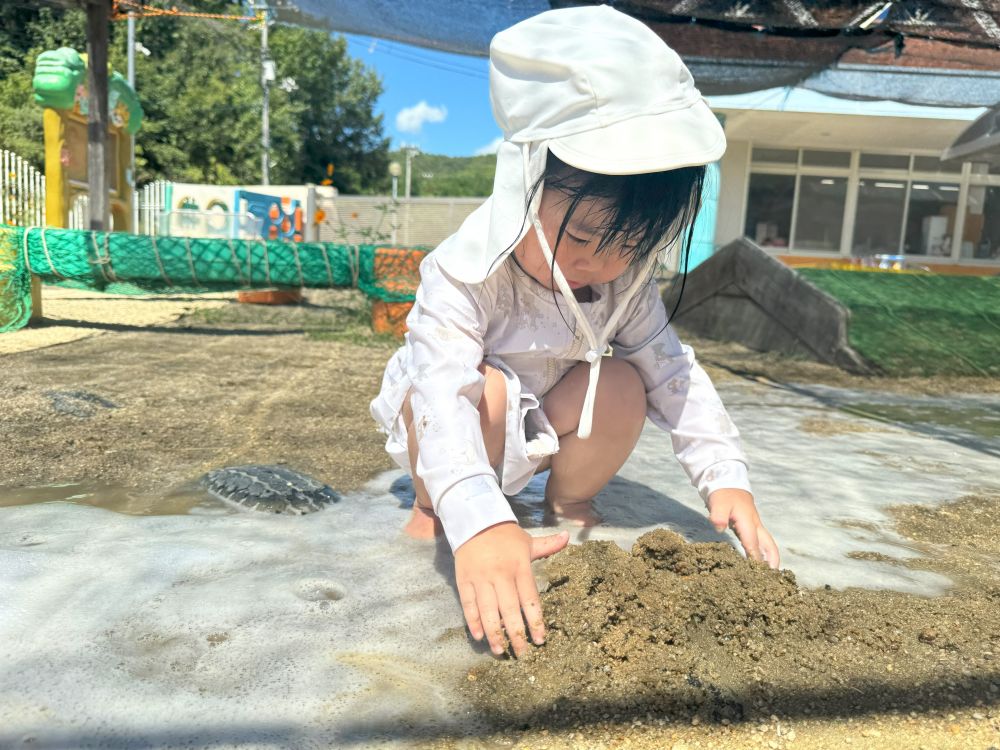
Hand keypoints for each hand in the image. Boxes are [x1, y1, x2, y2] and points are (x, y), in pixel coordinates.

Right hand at [454, 522, 568, 656]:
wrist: (474, 521)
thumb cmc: (505, 536)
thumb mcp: (527, 540)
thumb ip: (548, 545)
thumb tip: (569, 537)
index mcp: (519, 566)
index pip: (530, 598)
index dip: (535, 620)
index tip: (540, 639)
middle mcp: (501, 575)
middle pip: (509, 609)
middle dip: (516, 633)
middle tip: (522, 653)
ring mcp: (481, 578)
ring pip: (488, 610)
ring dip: (494, 632)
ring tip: (500, 650)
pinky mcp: (464, 580)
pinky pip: (468, 604)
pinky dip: (472, 621)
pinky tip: (479, 636)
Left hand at [706, 488, 779, 568]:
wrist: (728, 482)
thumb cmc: (723, 495)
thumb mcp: (718, 503)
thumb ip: (718, 515)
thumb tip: (719, 528)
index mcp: (748, 521)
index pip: (753, 543)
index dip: (755, 557)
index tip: (757, 572)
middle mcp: (756, 525)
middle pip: (769, 545)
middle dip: (772, 561)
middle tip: (772, 577)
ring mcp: (756, 525)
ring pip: (768, 544)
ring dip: (771, 558)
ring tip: (770, 574)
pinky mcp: (752, 526)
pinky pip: (762, 542)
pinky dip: (764, 553)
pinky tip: (760, 562)